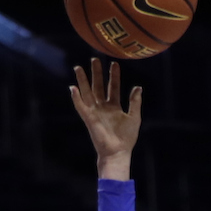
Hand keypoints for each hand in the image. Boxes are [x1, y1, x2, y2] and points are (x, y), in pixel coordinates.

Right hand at [68, 59, 141, 178]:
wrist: (118, 152)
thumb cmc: (127, 138)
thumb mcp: (134, 117)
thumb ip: (135, 102)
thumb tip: (138, 87)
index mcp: (114, 107)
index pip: (113, 87)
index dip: (114, 75)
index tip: (114, 63)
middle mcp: (103, 107)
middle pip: (98, 86)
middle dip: (96, 73)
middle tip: (94, 59)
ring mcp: (95, 112)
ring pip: (87, 93)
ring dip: (82, 81)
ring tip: (78, 67)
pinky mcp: (88, 118)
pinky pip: (80, 106)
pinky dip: (76, 98)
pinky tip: (72, 88)